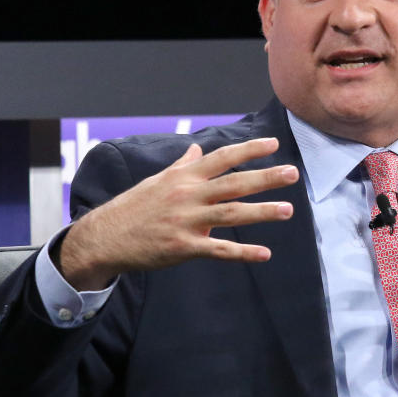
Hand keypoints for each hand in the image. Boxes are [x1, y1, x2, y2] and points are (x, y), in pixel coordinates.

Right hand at [58, 137, 298, 290]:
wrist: (104, 238)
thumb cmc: (133, 207)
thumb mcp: (157, 180)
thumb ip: (182, 166)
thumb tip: (196, 150)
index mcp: (183, 177)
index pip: (222, 157)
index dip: (248, 149)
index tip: (273, 142)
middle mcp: (188, 195)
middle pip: (234, 183)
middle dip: (265, 178)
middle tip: (293, 173)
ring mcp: (187, 221)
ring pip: (232, 213)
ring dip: (262, 212)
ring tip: (287, 210)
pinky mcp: (184, 247)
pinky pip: (219, 249)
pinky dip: (243, 252)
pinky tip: (264, 254)